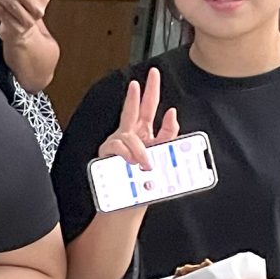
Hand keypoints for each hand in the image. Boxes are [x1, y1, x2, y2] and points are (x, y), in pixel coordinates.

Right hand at [94, 69, 182, 214]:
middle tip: (150, 77)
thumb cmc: (143, 182)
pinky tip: (133, 162)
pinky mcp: (107, 153)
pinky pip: (119, 148)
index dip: (150, 91)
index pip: (147, 109)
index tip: (153, 74)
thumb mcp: (163, 157)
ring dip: (140, 150)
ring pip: (130, 135)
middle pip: (136, 109)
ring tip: (146, 164)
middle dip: (144, 92)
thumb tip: (172, 114)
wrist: (128, 204)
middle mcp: (129, 135)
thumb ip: (169, 135)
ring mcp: (117, 142)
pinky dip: (128, 155)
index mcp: (143, 135)